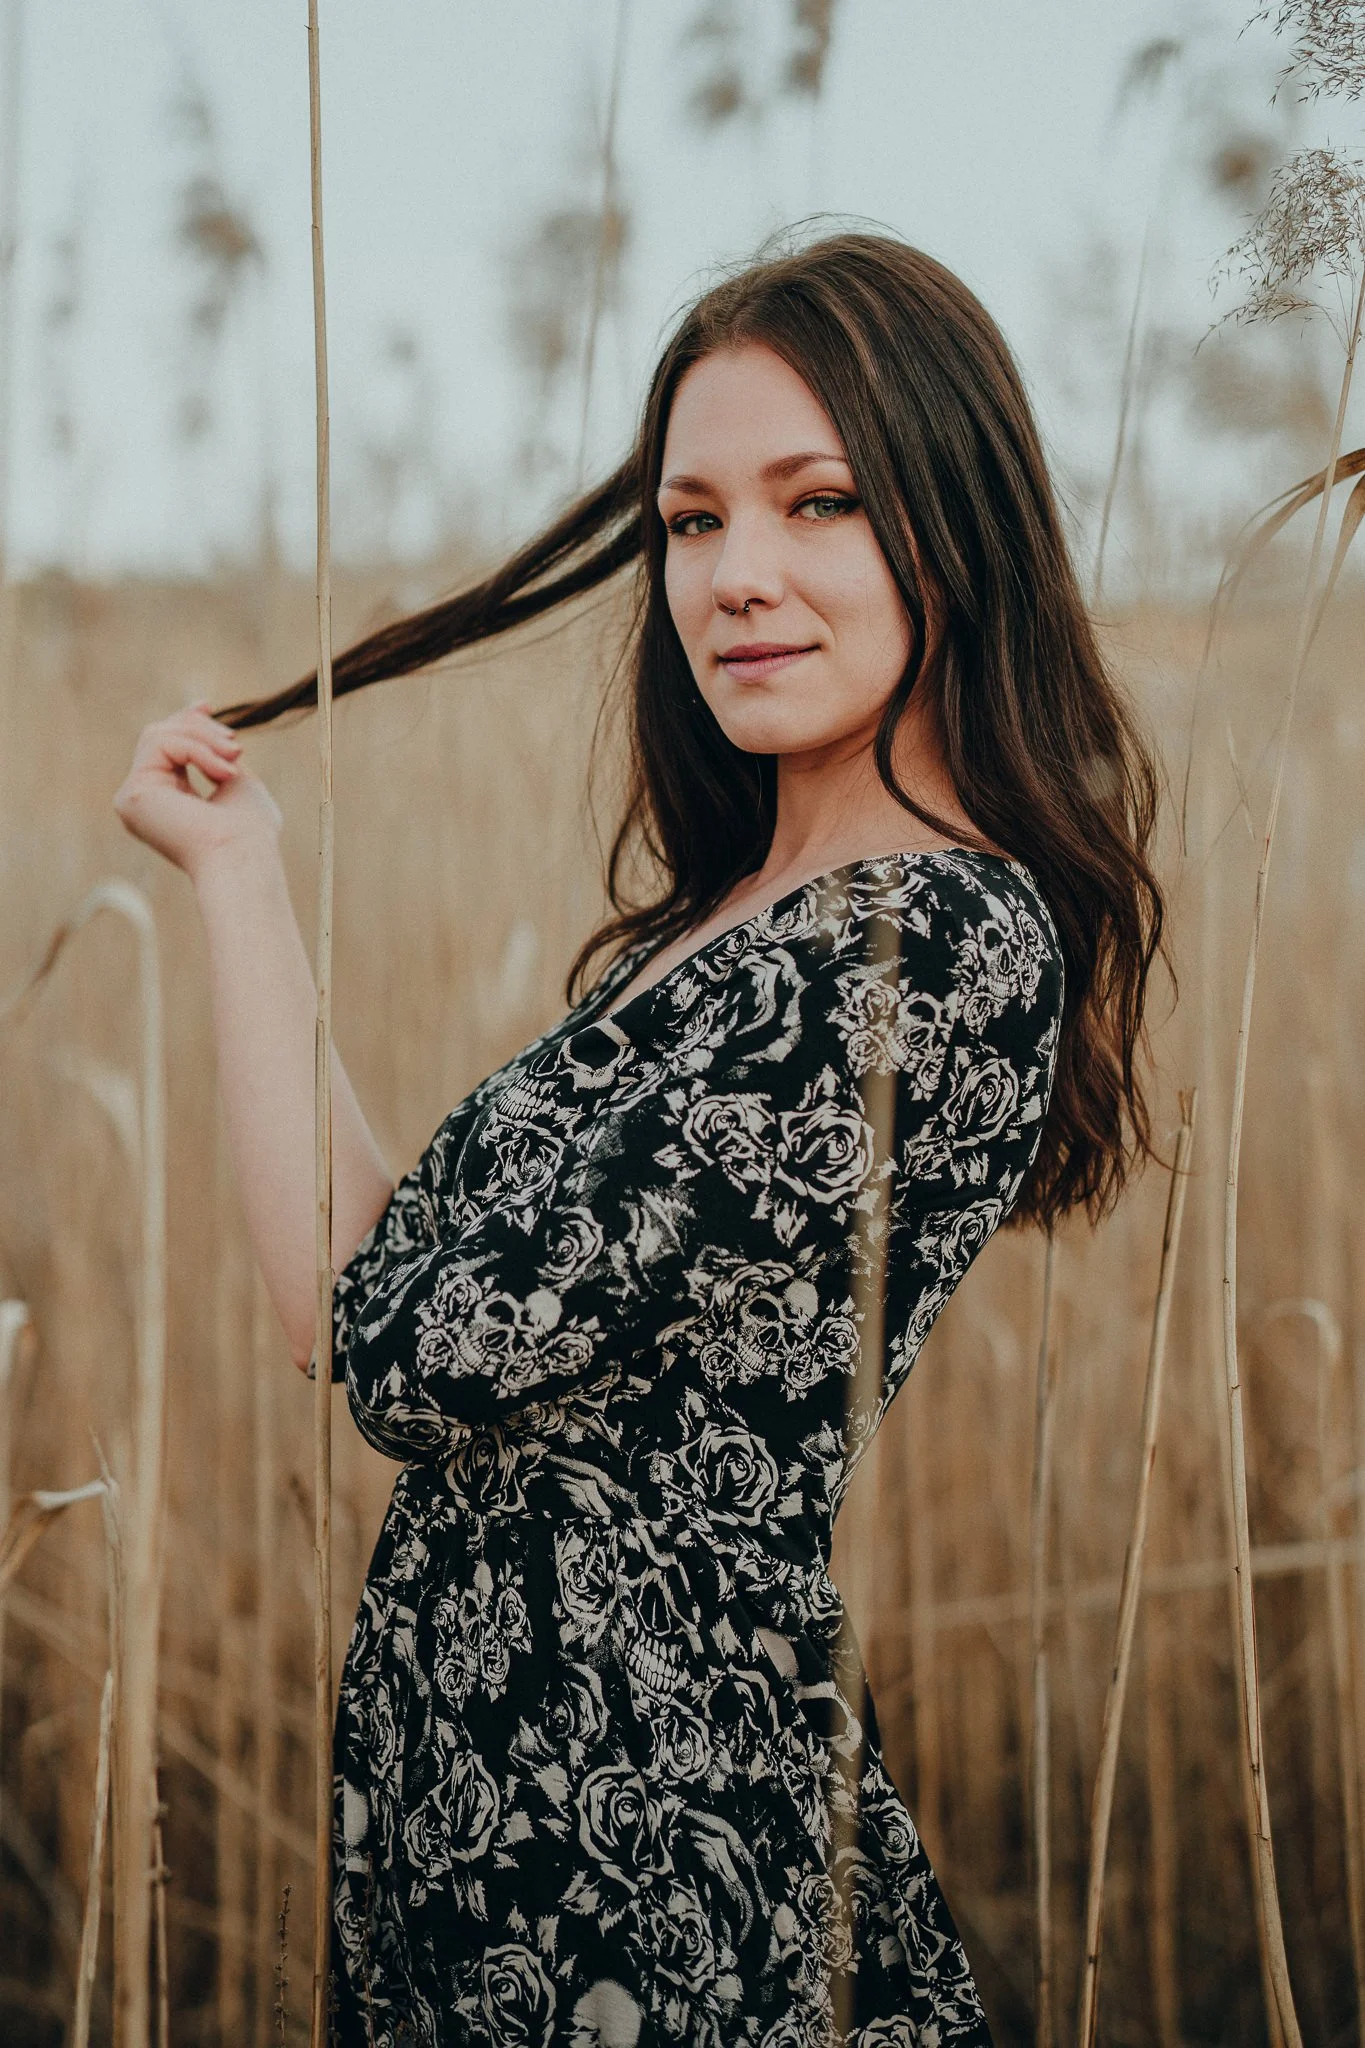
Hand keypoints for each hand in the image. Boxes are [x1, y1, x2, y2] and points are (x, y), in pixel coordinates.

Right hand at [113, 701, 282, 883]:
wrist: (244, 857)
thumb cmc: (249, 831)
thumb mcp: (235, 780)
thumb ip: (215, 753)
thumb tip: (202, 712)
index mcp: (164, 802)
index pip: (162, 748)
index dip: (182, 722)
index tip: (207, 705)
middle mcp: (142, 802)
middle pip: (158, 736)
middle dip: (199, 728)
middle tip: (235, 744)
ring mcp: (132, 799)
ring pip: (158, 735)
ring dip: (202, 737)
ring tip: (234, 756)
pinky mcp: (132, 794)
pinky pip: (161, 745)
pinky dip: (197, 750)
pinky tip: (222, 771)